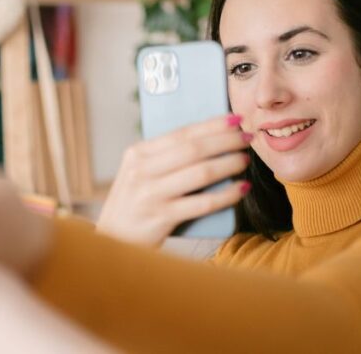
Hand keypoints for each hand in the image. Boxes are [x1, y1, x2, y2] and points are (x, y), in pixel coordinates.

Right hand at [95, 114, 252, 246]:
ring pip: (200, 173)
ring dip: (229, 164)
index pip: (181, 133)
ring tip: (246, 160)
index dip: (212, 125)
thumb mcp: (140, 175)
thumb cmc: (135, 205)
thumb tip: (211, 142)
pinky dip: (226, 195)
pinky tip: (241, 189)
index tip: (236, 119)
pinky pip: (202, 203)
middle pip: (194, 149)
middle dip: (226, 141)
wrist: (113, 242)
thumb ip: (165, 160)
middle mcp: (142, 170)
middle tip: (248, 138)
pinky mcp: (161, 217)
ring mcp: (150, 195)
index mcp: (137, 154)